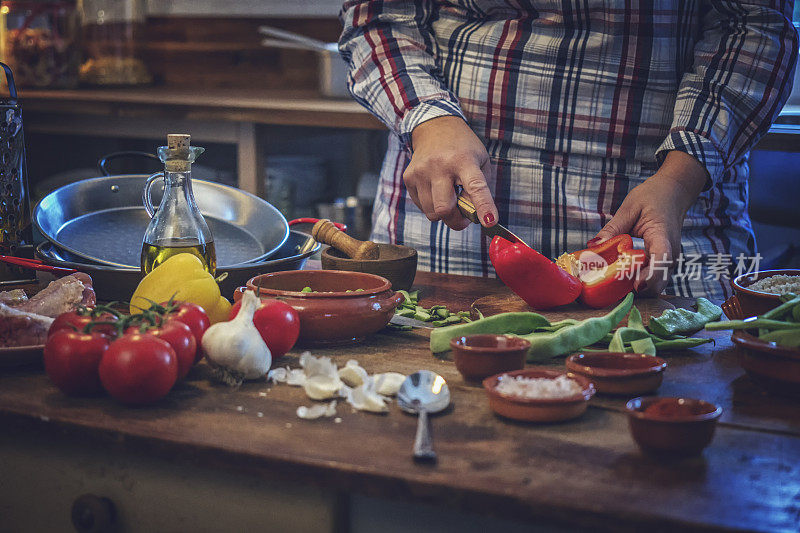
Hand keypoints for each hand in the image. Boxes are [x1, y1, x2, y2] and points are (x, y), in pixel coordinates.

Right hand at [405, 116, 497, 229]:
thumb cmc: (462, 148)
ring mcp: (421, 172)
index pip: (475, 186)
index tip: (490, 222)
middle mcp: (440, 165)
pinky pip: (422, 206)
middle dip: (456, 221)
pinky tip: (436, 190)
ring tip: (449, 197)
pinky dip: (431, 205)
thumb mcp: (480, 162)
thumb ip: (480, 189)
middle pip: (444, 208)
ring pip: (432, 213)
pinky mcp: (409, 177)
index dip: (483, 206)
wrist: (434, 127)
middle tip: (464, 216)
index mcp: (463, 160)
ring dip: (444, 214)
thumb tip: (472, 216)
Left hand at [591, 151, 707, 295]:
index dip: (651, 275)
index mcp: (663, 235)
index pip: (662, 259)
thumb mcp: (629, 208)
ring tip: (611, 285)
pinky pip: (653, 278)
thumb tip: (593, 245)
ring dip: (637, 287)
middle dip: (639, 288)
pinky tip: (619, 279)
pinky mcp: (664, 263)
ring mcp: (669, 260)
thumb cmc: (653, 196)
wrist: (674, 192)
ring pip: (657, 283)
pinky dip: (639, 281)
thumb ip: (612, 228)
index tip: (637, 286)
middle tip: (611, 289)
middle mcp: (671, 253)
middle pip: (659, 279)